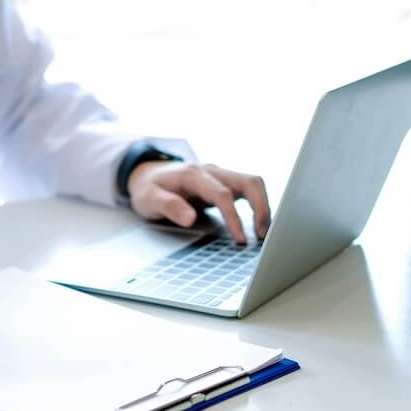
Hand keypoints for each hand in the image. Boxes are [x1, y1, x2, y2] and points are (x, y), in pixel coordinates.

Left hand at [127, 161, 270, 242]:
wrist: (146, 175)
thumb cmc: (148, 188)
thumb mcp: (149, 199)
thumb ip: (169, 207)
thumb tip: (190, 218)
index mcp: (193, 175)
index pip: (222, 194)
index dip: (234, 217)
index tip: (240, 239)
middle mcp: (211, 171)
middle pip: (248, 182)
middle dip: (261, 208)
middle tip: (263, 235)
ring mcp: (220, 176)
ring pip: (252, 184)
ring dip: (263, 206)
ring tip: (264, 233)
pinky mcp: (224, 184)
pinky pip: (248, 191)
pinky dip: (257, 206)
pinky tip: (258, 225)